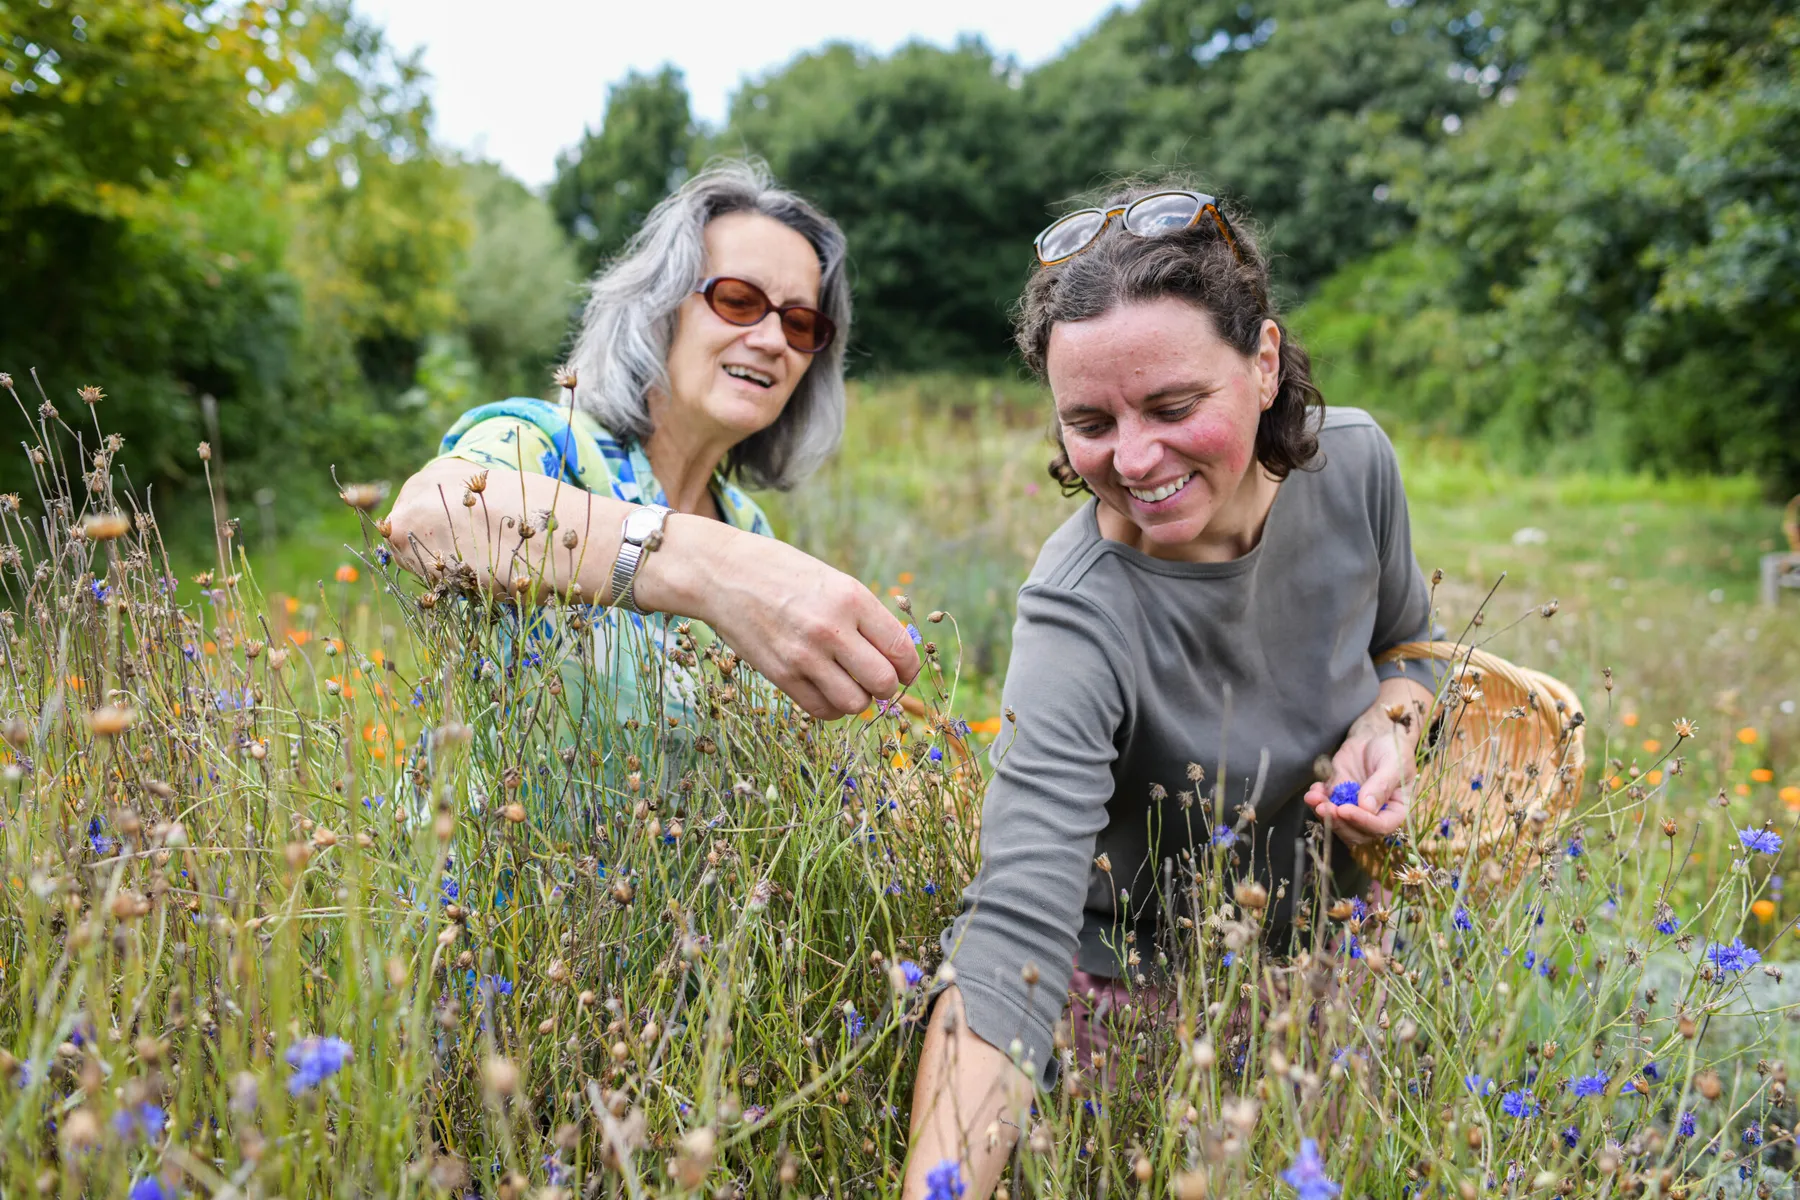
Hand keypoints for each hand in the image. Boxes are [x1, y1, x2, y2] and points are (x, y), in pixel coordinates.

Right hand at [676, 526, 920, 719]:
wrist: (722, 573)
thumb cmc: (783, 573)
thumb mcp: (832, 580)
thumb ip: (864, 615)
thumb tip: (897, 655)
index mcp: (852, 598)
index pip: (901, 649)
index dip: (910, 667)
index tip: (905, 670)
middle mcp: (832, 629)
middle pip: (884, 682)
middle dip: (887, 686)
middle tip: (876, 678)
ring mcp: (804, 655)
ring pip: (855, 703)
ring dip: (858, 698)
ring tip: (848, 682)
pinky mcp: (781, 675)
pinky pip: (822, 710)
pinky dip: (831, 707)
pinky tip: (826, 688)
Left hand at [1301, 725, 1416, 847]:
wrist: (1374, 735)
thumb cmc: (1392, 748)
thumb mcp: (1394, 763)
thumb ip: (1382, 785)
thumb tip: (1367, 807)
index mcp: (1397, 810)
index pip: (1381, 826)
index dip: (1362, 822)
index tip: (1345, 810)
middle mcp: (1376, 815)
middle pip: (1357, 833)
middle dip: (1338, 822)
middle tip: (1324, 807)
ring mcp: (1355, 808)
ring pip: (1338, 823)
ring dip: (1323, 814)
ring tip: (1313, 798)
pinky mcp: (1338, 799)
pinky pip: (1325, 807)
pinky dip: (1316, 802)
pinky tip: (1314, 790)